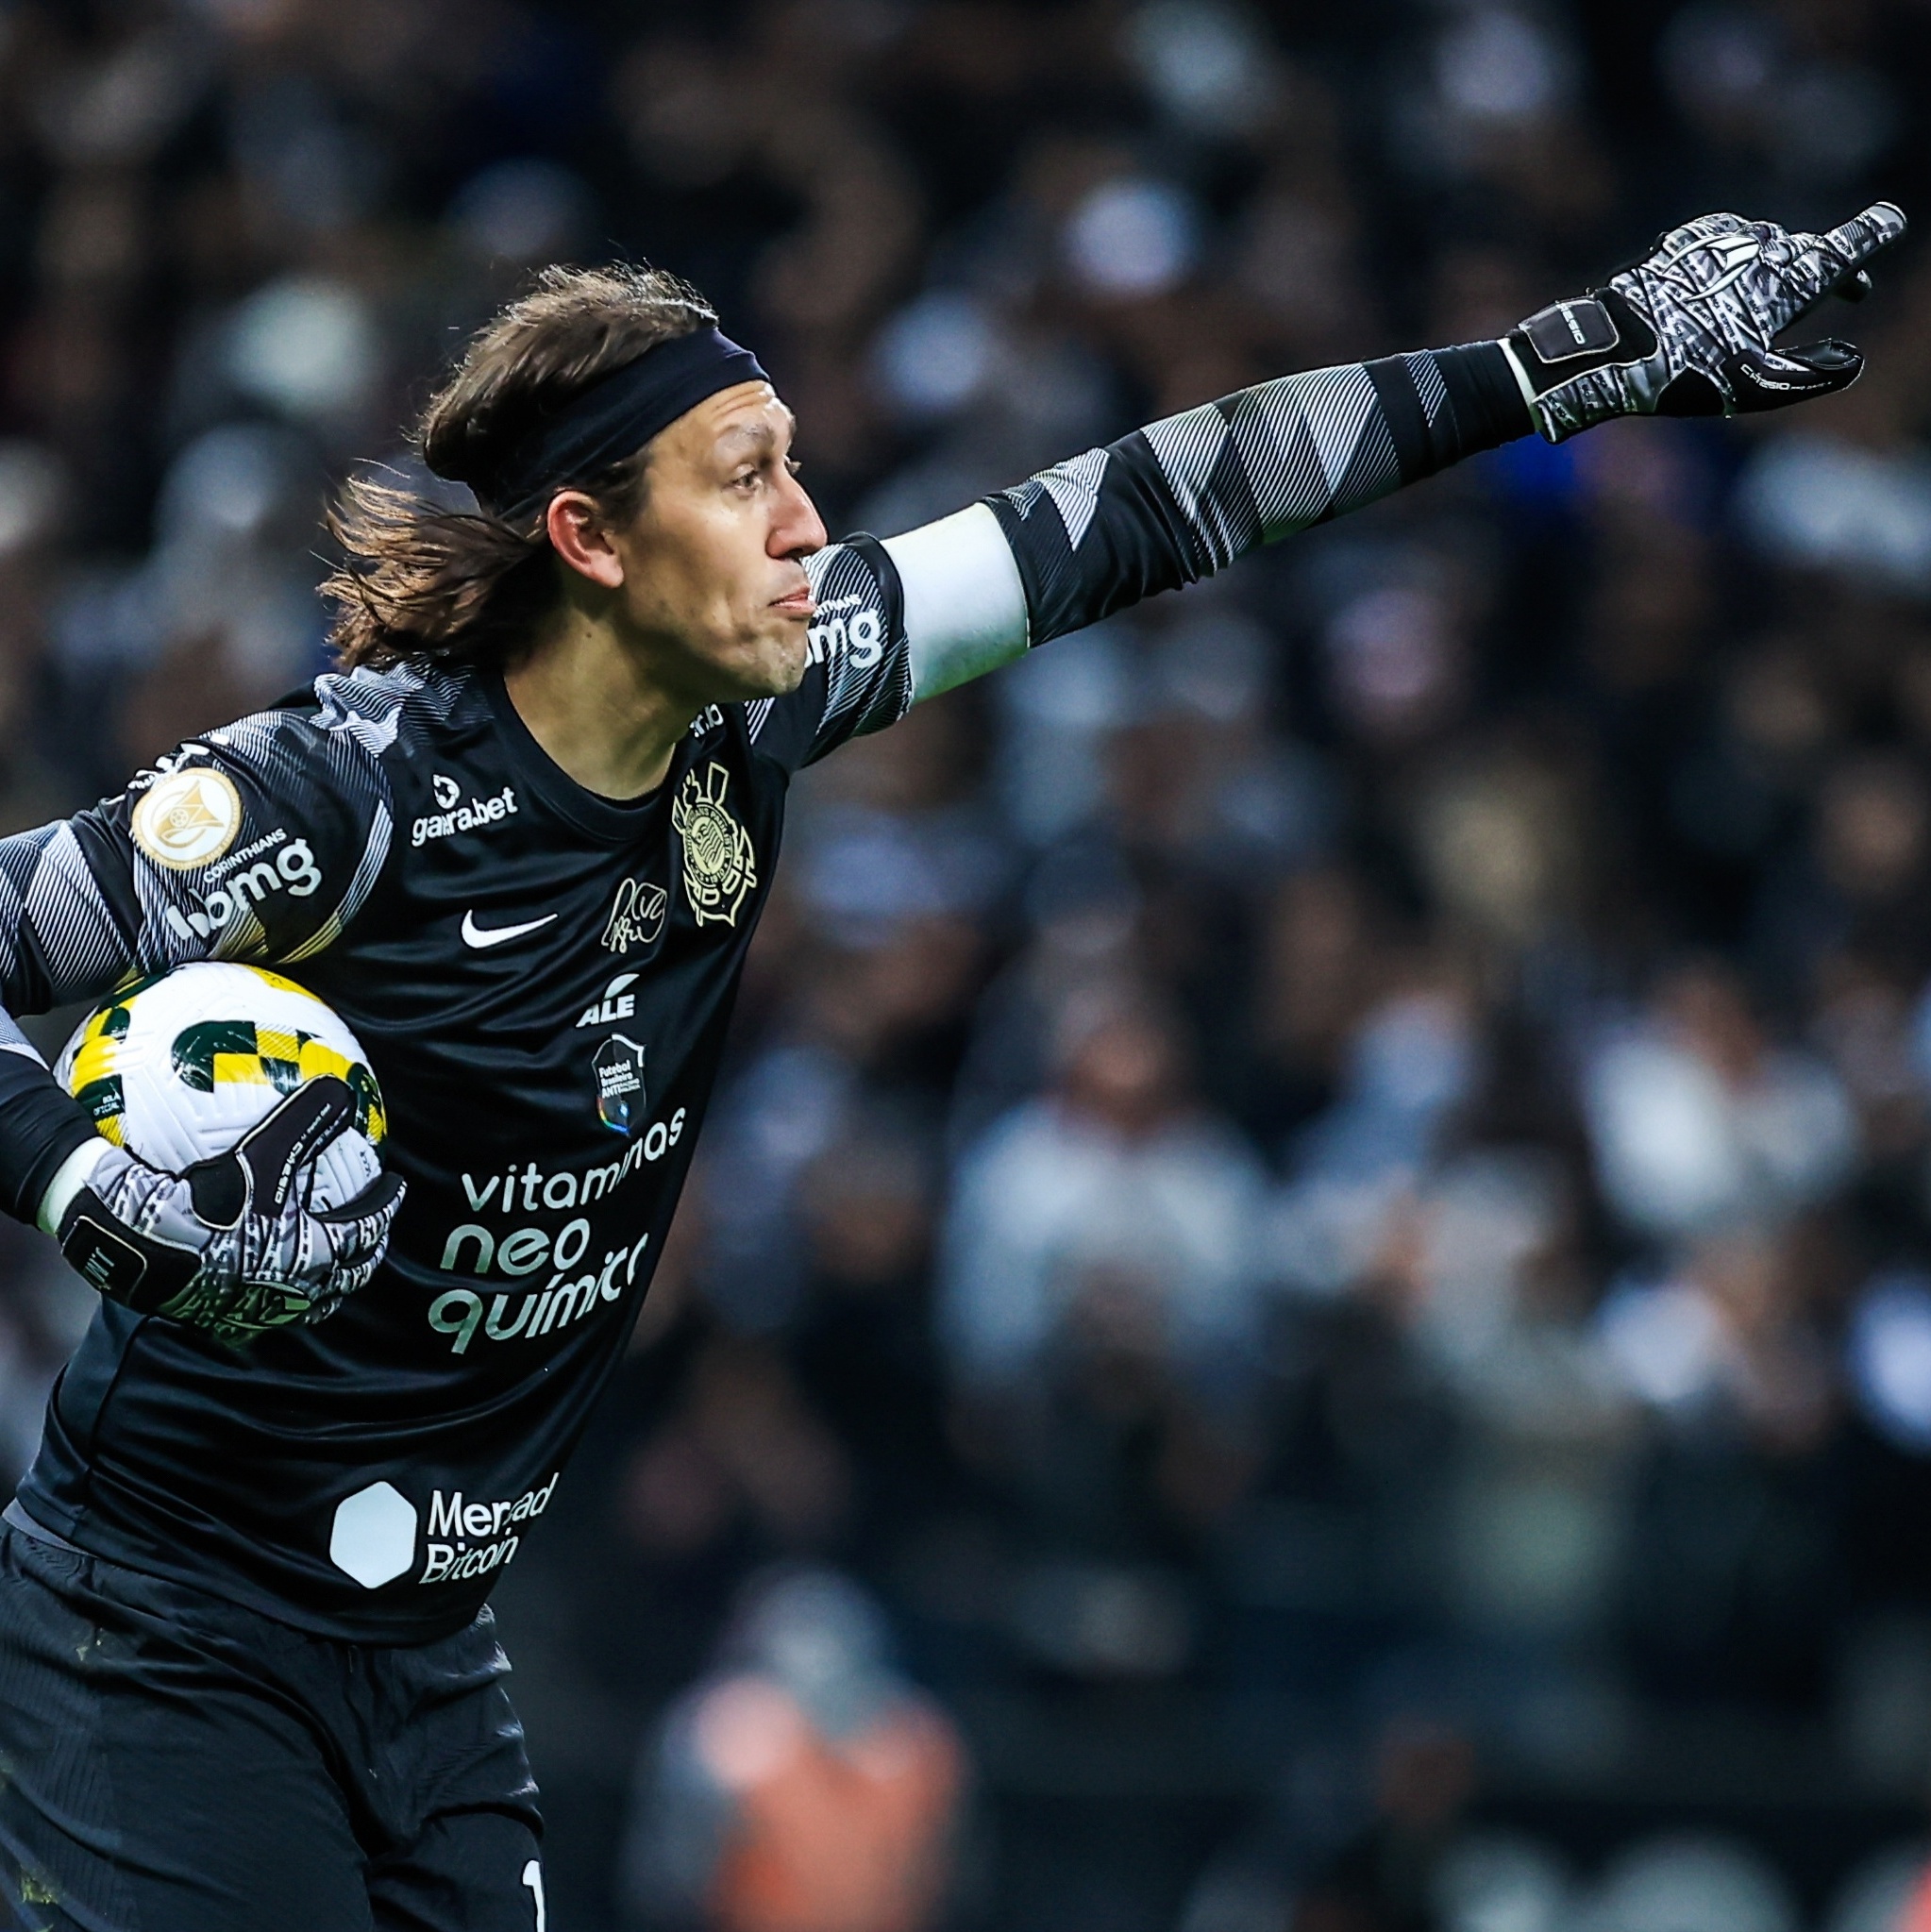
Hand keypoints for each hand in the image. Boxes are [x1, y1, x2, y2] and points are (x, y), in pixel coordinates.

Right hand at [56, 1078, 404, 1343]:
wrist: (140, 1249)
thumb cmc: (207, 1202)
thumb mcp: (262, 1152)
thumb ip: (305, 1120)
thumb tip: (341, 1092)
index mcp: (314, 1251)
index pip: (367, 1229)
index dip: (385, 1206)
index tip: (395, 1187)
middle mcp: (294, 1290)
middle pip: (349, 1275)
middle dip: (368, 1252)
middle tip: (374, 1231)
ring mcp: (259, 1311)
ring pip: (312, 1303)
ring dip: (329, 1282)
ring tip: (332, 1262)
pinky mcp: (224, 1322)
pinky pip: (264, 1313)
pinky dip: (279, 1297)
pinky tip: (265, 1280)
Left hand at [1504, 202, 1907, 442]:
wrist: (1606, 349)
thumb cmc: (1681, 373)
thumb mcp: (1753, 386)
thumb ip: (1810, 375)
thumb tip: (1852, 362)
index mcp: (1784, 281)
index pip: (1840, 252)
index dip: (1869, 235)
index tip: (1891, 219)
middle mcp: (1757, 250)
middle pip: (1807, 250)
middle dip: (1833, 266)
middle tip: (1854, 290)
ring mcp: (1718, 242)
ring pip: (1766, 244)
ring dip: (1785, 263)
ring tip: (1790, 290)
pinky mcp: (1681, 244)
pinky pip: (1726, 240)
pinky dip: (1742, 254)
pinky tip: (1735, 273)